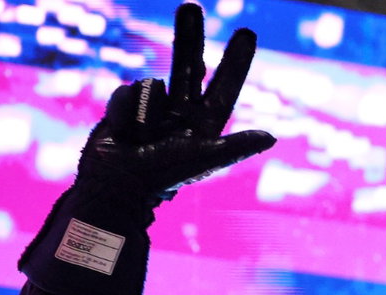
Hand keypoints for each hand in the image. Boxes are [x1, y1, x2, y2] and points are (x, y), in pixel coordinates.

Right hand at [82, 4, 274, 199]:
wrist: (114, 186)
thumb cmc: (162, 177)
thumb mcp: (202, 160)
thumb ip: (235, 148)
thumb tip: (271, 137)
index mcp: (204, 124)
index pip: (224, 86)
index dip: (236, 61)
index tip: (246, 33)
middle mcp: (181, 113)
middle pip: (188, 65)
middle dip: (188, 35)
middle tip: (190, 5)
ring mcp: (153, 109)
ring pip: (151, 84)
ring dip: (144, 111)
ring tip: (140, 137)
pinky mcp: (126, 107)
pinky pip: (126, 91)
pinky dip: (123, 111)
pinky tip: (121, 132)